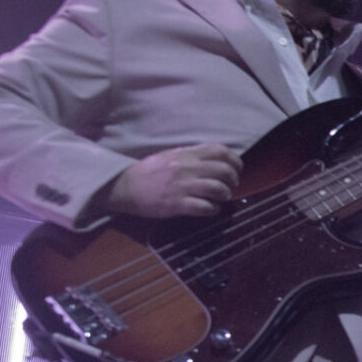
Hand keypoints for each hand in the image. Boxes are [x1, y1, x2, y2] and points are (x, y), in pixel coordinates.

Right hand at [103, 144, 242, 217]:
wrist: (124, 186)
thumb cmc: (150, 172)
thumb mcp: (172, 156)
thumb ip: (194, 156)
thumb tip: (219, 160)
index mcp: (186, 154)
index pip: (220, 151)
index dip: (235, 161)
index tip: (236, 169)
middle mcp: (186, 168)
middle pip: (224, 170)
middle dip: (233, 180)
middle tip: (230, 186)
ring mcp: (181, 186)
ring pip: (218, 189)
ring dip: (225, 195)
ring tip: (221, 198)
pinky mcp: (177, 204)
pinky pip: (205, 207)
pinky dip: (213, 209)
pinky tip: (210, 209)